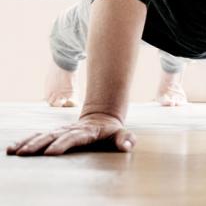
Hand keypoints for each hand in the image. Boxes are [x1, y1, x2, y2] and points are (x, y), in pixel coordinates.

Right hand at [6, 113, 134, 155]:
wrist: (102, 117)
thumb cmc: (112, 131)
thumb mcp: (122, 134)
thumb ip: (126, 139)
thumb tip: (127, 145)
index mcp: (87, 132)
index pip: (73, 138)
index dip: (63, 144)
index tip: (51, 153)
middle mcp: (71, 130)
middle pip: (53, 136)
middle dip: (39, 145)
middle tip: (25, 154)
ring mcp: (61, 130)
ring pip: (43, 135)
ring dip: (28, 143)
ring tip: (14, 151)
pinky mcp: (54, 133)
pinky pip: (38, 136)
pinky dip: (25, 141)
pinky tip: (13, 148)